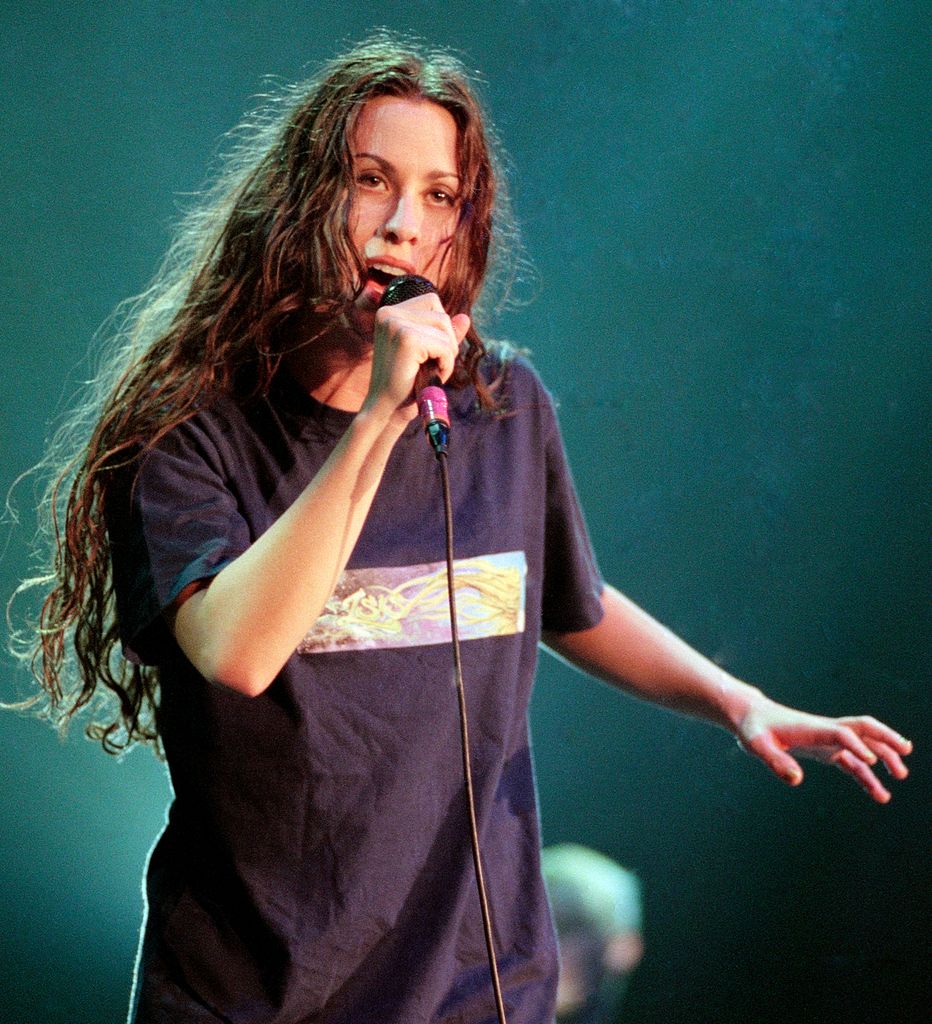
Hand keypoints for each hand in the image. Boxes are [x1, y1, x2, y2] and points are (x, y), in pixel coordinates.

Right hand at [366, 291, 469, 419]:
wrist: (387, 409)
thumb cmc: (406, 383)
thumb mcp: (427, 353)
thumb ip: (444, 334)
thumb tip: (465, 317)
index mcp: (389, 312)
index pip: (432, 302)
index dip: (440, 330)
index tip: (428, 353)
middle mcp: (388, 313)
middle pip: (441, 315)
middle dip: (446, 342)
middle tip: (432, 366)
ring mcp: (395, 324)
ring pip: (445, 328)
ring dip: (447, 354)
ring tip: (431, 371)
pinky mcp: (406, 339)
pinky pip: (445, 346)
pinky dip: (446, 364)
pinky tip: (432, 377)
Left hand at [736, 696, 911, 802]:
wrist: (751, 718)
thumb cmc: (753, 729)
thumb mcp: (757, 745)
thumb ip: (775, 761)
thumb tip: (796, 780)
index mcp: (812, 728)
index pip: (841, 733)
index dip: (855, 745)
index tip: (869, 761)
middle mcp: (825, 731)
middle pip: (863, 729)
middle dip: (885, 738)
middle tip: (906, 752)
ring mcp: (827, 740)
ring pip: (863, 746)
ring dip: (883, 757)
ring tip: (900, 776)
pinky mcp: (825, 750)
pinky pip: (852, 763)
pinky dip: (867, 776)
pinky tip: (879, 794)